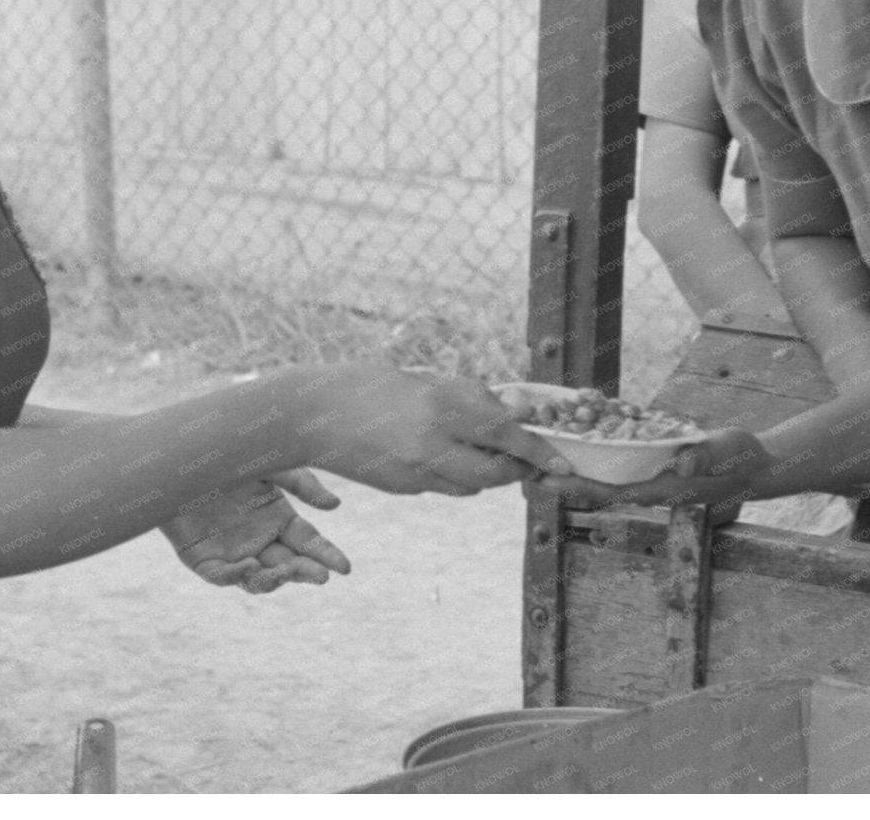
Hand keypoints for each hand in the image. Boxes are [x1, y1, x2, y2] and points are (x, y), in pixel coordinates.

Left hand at [163, 469, 350, 593]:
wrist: (182, 455)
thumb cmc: (229, 456)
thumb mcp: (272, 465)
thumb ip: (302, 484)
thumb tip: (335, 506)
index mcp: (280, 519)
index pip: (310, 543)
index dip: (327, 556)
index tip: (345, 568)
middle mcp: (260, 540)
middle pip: (289, 565)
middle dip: (306, 573)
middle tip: (319, 575)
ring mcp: (233, 553)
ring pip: (259, 579)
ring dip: (274, 580)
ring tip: (284, 572)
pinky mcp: (204, 560)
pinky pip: (221, 576)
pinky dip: (236, 576)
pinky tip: (249, 566)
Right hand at [295, 366, 571, 495]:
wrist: (307, 416)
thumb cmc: (365, 384)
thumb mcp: (422, 380)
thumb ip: (468, 397)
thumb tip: (513, 409)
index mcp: (438, 409)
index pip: (505, 435)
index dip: (538, 450)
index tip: (562, 462)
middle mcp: (431, 447)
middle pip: (494, 475)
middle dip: (514, 469)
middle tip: (519, 456)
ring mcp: (414, 474)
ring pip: (470, 487)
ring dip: (483, 473)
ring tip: (472, 446)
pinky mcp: (402, 489)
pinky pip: (441, 488)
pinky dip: (451, 475)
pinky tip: (432, 452)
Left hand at [536, 427, 772, 510]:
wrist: (753, 464)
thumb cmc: (742, 458)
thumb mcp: (729, 452)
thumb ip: (706, 456)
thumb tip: (683, 462)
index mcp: (661, 488)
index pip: (610, 492)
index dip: (575, 488)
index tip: (544, 483)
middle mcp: (648, 488)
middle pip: (595, 488)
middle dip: (560, 483)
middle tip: (521, 475)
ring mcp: (648, 479)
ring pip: (601, 478)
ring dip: (571, 471)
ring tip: (535, 462)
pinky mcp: (652, 467)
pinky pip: (615, 464)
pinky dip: (592, 456)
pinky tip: (573, 445)